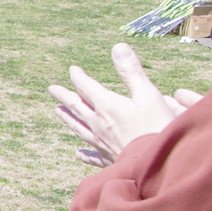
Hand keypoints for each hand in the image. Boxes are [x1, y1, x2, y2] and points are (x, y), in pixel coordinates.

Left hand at [47, 43, 186, 166]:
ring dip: (68, 118)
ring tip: (58, 112)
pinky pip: (93, 156)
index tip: (73, 70)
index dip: (79, 77)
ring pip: (79, 128)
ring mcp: (102, 143)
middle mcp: (99, 124)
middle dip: (65, 96)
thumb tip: (118, 46)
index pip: (86, 87)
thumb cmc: (157, 128)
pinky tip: (78, 154)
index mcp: (107, 106)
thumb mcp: (148, 95)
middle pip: (77, 107)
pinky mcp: (109, 160)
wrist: (159, 164)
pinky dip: (85, 154)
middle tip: (52, 89)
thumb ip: (131, 71)